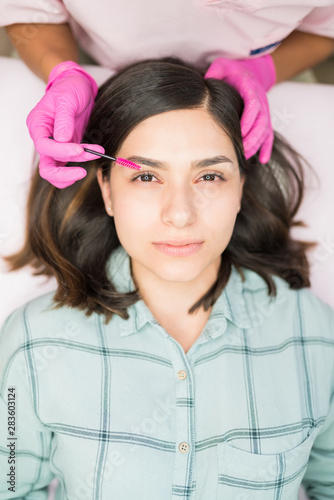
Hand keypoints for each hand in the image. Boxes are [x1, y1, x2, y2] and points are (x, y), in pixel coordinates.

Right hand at [27, 61, 103, 187]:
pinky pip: (71, 163)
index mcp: (37, 125)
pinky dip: (84, 161)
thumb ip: (64, 119)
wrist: (77, 87)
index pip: (44, 146)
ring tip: (97, 152)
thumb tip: (62, 139)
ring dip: (79, 165)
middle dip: (64, 173)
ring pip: (59, 169)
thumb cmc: (69, 89)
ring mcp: (54, 146)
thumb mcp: (67, 99)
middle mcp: (43, 138)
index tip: (79, 149)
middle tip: (82, 172)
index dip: (61, 151)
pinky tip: (96, 151)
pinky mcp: (66, 149)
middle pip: (46, 167)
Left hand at [204, 55, 275, 163]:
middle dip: (253, 137)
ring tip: (246, 157)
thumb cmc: (231, 71)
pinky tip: (264, 160)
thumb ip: (215, 71)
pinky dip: (267, 147)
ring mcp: (264, 111)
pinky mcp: (265, 119)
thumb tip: (207, 80)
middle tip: (242, 151)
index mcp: (251, 88)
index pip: (254, 105)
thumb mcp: (222, 65)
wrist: (247, 71)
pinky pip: (269, 135)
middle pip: (261, 122)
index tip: (240, 133)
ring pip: (265, 130)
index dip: (248, 120)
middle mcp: (261, 101)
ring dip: (257, 145)